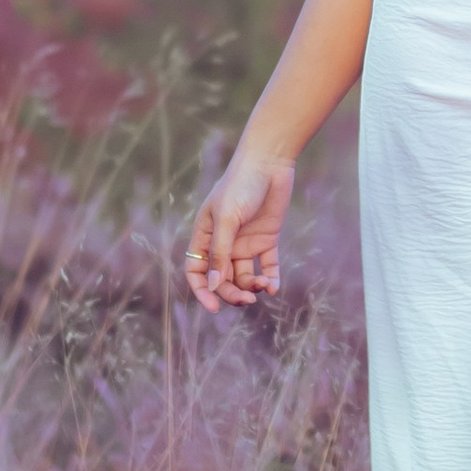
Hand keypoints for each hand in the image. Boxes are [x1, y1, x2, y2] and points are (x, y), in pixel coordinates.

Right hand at [185, 141, 294, 310]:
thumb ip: (220, 252)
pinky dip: (270, 279)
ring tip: (263, 286)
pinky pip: (267, 267)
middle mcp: (224, 243)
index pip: (196, 271)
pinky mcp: (267, 240)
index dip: (202, 291)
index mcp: (205, 236)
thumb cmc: (241, 185)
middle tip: (247, 300)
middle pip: (222, 279)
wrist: (270, 163)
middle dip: (231, 293)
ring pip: (244, 277)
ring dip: (252, 287)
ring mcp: (245, 242)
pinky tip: (273, 286)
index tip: (214, 307)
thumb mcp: (227, 219)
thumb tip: (213, 285)